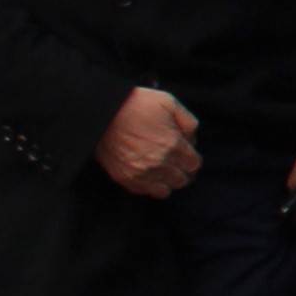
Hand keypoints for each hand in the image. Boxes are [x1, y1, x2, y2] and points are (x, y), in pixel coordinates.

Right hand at [96, 84, 199, 198]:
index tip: (187, 156)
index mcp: (173, 144)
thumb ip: (188, 122)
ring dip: (167, 181)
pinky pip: (145, 192)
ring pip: (165, 190)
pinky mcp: (124, 177)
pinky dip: (150, 186)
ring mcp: (141, 172)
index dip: (192, 160)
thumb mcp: (170, 103)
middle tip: (177, 165)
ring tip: (164, 172)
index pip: (193, 165)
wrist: (102, 112)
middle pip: (182, 180)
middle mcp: (159, 162)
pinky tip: (149, 175)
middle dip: (183, 172)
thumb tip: (192, 140)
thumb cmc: (137, 104)